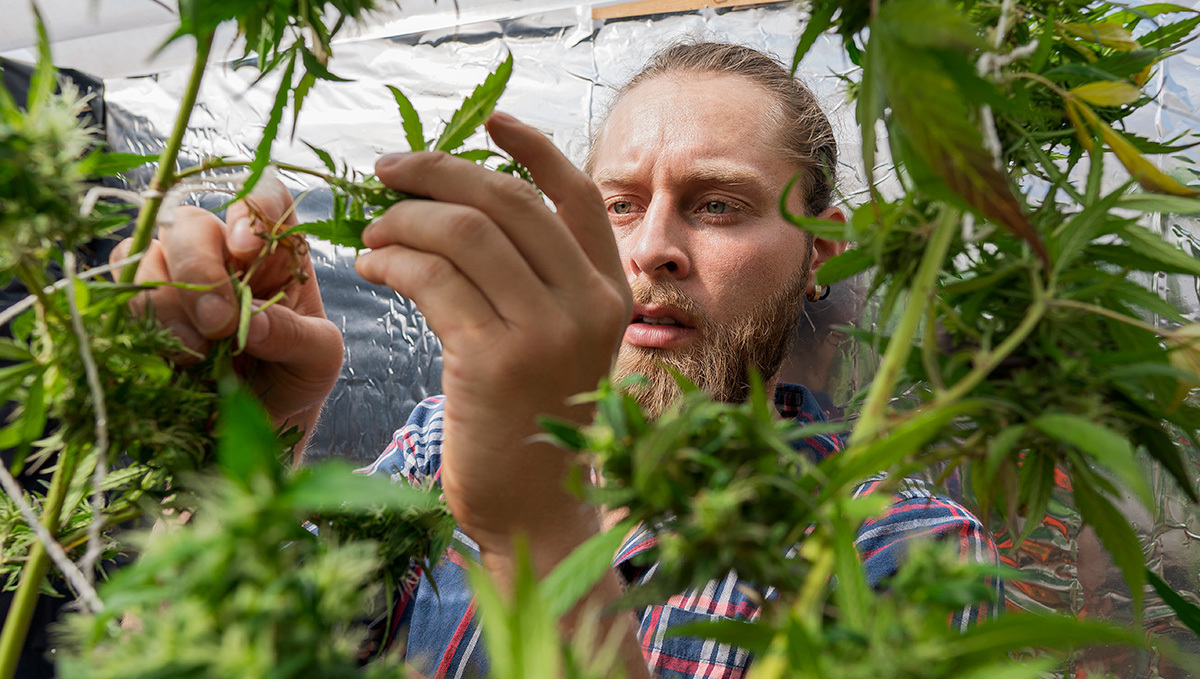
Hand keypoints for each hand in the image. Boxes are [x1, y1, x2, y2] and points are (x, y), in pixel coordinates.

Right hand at [111, 177, 343, 441]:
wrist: (261, 417)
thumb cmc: (296, 374)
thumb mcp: (319, 358)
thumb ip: (296, 335)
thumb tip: (253, 325)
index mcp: (275, 250)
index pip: (262, 197)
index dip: (249, 209)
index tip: (246, 249)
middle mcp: (222, 251)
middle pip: (188, 222)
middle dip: (197, 270)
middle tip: (218, 325)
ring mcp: (176, 275)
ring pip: (148, 256)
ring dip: (168, 305)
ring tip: (200, 354)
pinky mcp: (143, 305)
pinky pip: (121, 289)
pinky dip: (142, 322)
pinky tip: (174, 357)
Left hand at [355, 113, 631, 559]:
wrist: (533, 507)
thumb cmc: (531, 421)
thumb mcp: (553, 342)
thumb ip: (530, 279)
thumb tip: (457, 203)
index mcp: (610, 292)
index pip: (574, 196)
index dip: (531, 147)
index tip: (488, 119)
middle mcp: (589, 304)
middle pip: (507, 201)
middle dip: (438, 172)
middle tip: (387, 172)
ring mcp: (547, 333)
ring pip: (464, 232)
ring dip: (403, 220)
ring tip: (372, 236)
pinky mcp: (495, 362)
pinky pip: (432, 279)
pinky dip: (392, 261)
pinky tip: (372, 267)